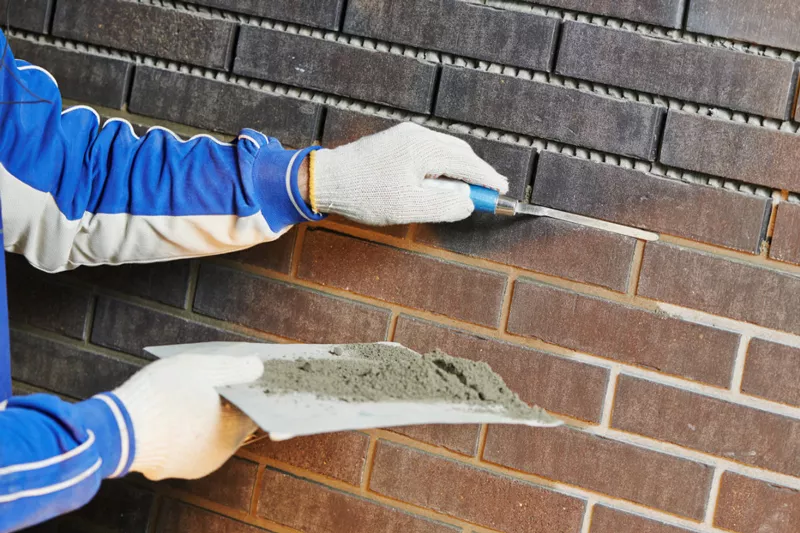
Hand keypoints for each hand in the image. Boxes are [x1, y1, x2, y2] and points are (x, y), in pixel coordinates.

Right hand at [114, 354, 262, 480]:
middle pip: (234, 422)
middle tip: (212, 383)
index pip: (256, 407)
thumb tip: (257, 367)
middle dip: (228, 403)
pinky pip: (190, 446)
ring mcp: (198, 464)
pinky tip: (174, 414)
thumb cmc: (160, 397)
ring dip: (206, 418)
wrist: (117, 432)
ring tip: (189, 396)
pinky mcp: (176, 470)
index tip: (244, 377)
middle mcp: (221, 452)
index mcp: (233, 428)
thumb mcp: (199, 368)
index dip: (251, 390)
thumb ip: (233, 367)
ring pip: (212, 435)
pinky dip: (187, 431)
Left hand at [310, 122, 508, 225]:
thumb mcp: (410, 207)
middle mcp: (417, 135)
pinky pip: (428, 151)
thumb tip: (469, 201)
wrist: (326, 180)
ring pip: (444, 150)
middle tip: (490, 191)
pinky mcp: (394, 141)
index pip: (468, 163)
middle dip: (476, 172)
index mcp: (424, 148)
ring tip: (467, 190)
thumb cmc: (365, 194)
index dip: (488, 179)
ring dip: (458, 169)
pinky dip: (441, 166)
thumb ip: (445, 204)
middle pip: (459, 152)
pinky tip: (438, 181)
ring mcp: (404, 136)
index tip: (503, 190)